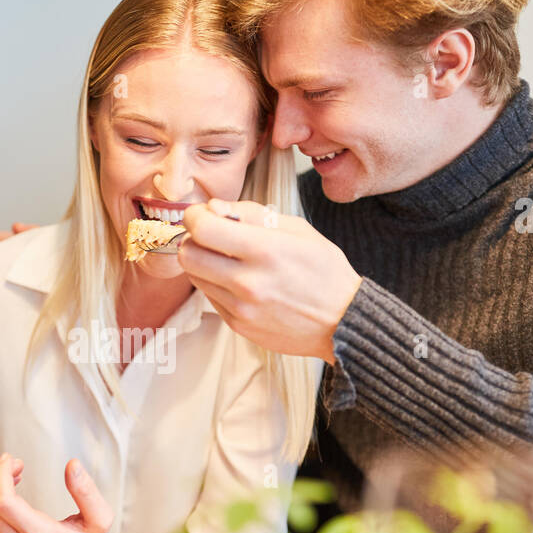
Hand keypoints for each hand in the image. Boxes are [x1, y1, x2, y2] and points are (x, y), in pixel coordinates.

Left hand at [179, 199, 360, 362]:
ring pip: (195, 276)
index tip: (203, 214)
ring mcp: (241, 308)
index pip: (202, 228)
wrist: (344, 322)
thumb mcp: (297, 229)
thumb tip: (213, 207)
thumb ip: (250, 214)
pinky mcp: (238, 325)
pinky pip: (210, 297)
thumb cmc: (324, 271)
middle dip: (194, 239)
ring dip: (203, 262)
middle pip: (188, 254)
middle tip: (210, 236)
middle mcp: (248, 282)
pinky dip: (217, 284)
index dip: (195, 216)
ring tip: (228, 259)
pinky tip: (240, 280)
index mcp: (265, 250)